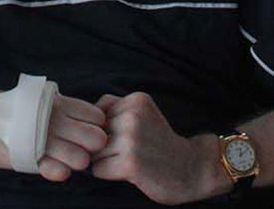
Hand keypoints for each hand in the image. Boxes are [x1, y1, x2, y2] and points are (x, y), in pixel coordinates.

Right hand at [0, 93, 106, 182]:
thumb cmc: (14, 113)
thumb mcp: (41, 104)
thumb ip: (65, 110)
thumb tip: (91, 120)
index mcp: (60, 103)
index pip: (97, 116)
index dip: (96, 128)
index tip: (86, 134)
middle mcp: (56, 118)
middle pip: (96, 137)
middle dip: (92, 147)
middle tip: (79, 150)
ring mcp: (44, 137)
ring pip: (81, 157)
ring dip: (77, 162)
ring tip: (65, 160)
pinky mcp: (31, 157)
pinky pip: (59, 171)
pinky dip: (60, 172)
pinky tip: (54, 168)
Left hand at [90, 93, 227, 204]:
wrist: (191, 167)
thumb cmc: (160, 142)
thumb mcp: (143, 113)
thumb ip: (116, 108)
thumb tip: (82, 121)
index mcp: (137, 100)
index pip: (98, 112)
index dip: (107, 128)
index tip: (125, 136)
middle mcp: (133, 115)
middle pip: (94, 132)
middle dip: (103, 145)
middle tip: (128, 151)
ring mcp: (131, 138)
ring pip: (94, 151)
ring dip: (104, 160)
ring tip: (127, 161)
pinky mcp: (129, 162)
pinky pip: (98, 169)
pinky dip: (107, 174)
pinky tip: (127, 172)